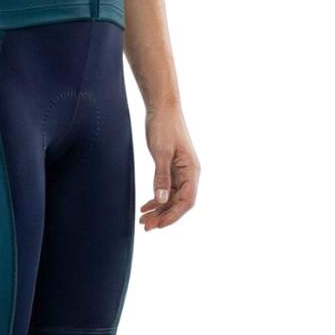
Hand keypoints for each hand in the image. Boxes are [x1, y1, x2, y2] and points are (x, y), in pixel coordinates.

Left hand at [139, 105, 199, 230]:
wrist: (162, 108)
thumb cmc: (164, 127)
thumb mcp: (161, 153)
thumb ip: (161, 177)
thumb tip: (162, 200)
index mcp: (191, 170)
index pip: (186, 201)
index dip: (173, 216)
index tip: (158, 225)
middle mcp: (189, 173)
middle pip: (179, 202)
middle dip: (164, 216)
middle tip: (146, 226)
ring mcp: (181, 171)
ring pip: (172, 197)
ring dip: (159, 209)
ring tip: (143, 219)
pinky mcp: (172, 168)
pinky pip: (167, 189)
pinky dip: (157, 198)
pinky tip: (146, 206)